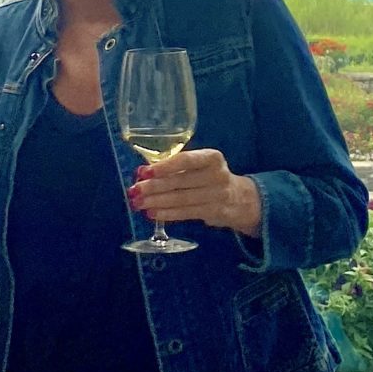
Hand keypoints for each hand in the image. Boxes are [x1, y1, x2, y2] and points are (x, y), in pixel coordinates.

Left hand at [129, 148, 261, 235]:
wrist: (239, 198)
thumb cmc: (209, 176)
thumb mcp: (201, 165)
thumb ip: (177, 166)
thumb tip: (143, 173)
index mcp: (212, 158)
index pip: (186, 160)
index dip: (164, 166)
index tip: (144, 171)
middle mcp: (217, 175)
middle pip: (181, 181)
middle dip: (154, 186)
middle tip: (134, 190)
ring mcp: (217, 195)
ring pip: (181, 199)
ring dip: (156, 202)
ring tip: (138, 203)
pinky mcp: (213, 212)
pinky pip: (186, 213)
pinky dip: (167, 213)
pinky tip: (152, 213)